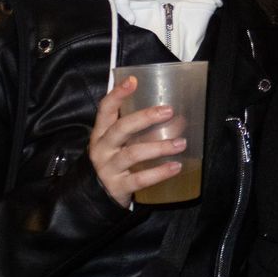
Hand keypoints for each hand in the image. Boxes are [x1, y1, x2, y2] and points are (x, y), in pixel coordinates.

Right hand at [87, 75, 185, 208]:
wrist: (96, 196)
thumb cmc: (115, 161)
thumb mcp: (121, 143)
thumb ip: (142, 129)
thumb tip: (179, 118)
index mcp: (101, 133)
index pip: (105, 109)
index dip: (118, 94)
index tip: (133, 80)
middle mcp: (102, 148)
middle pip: (120, 129)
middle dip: (144, 118)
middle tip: (168, 111)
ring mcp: (108, 168)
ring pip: (132, 154)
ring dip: (159, 147)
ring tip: (181, 143)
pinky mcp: (118, 187)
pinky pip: (140, 179)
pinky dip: (159, 172)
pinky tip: (176, 166)